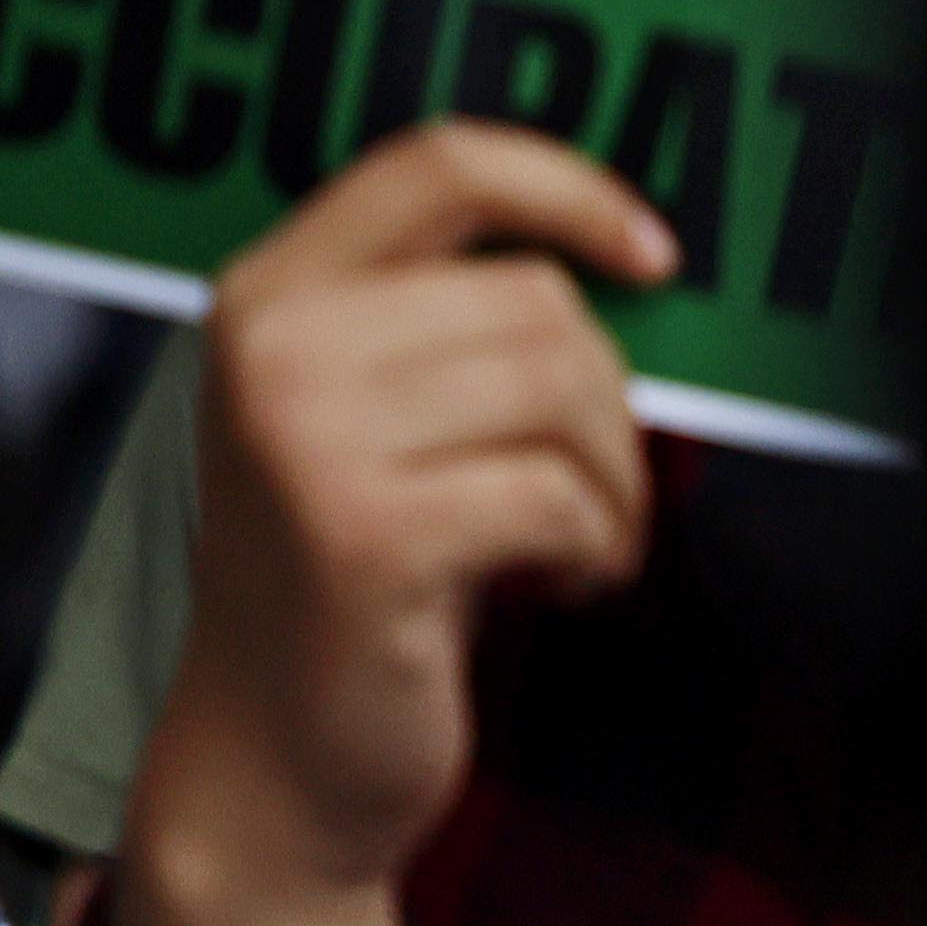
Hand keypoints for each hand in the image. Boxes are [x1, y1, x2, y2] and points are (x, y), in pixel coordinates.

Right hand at [107, 125, 673, 925]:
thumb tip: (634, 251)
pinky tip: (565, 584)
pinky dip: (599, 544)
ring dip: (611, 479)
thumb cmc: (362, 582)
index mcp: (270, 294)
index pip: (439, 159)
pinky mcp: (364, 534)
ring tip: (571, 542)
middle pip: (540, 300)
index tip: (656, 257)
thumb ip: (456, 324)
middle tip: (584, 492)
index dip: (570, 187)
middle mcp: (271, 347)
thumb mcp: (379, 420)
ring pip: (566, 390)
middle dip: (607, 404)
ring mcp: (302, 438)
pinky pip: (561, 494)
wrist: (272, 765)